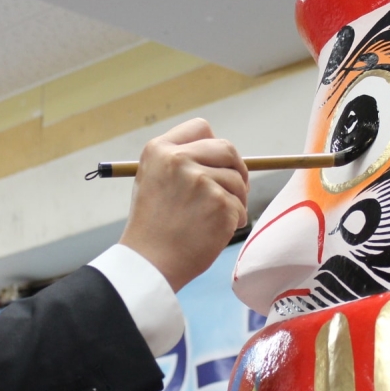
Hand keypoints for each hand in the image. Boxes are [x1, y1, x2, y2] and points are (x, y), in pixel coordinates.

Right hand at [119, 118, 248, 291]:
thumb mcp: (151, 180)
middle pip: (227, 148)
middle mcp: (179, 159)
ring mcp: (201, 180)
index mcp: (159, 149)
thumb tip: (222, 156)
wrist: (149, 263)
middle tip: (233, 189)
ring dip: (236, 200)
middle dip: (235, 169)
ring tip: (216, 218)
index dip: (212, 146)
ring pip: (237, 180)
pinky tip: (216, 231)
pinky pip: (240, 206)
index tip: (214, 164)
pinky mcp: (219, 203)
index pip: (201, 127)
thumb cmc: (152, 226)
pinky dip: (234, 220)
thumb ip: (179, 161)